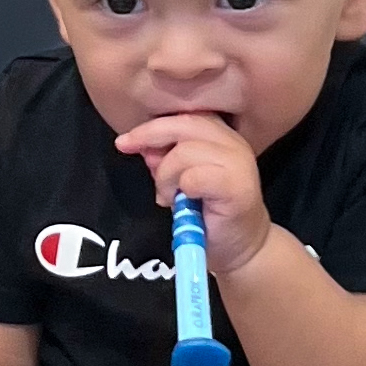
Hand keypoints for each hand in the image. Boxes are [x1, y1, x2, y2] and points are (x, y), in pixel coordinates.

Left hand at [116, 111, 269, 274]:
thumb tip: (142, 146)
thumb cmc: (210, 215)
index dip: (152, 126)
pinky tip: (185, 204)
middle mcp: (233, 143)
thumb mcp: (181, 180)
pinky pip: (193, 178)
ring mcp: (238, 163)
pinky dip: (181, 190)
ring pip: (184, 152)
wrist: (240, 249)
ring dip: (166, 176)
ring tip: (169, 197)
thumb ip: (166, 159)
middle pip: (184, 124)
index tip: (125, 142)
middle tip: (132, 155)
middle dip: (149, 137)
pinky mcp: (237, 187)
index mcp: (222, 136)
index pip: (184, 116)